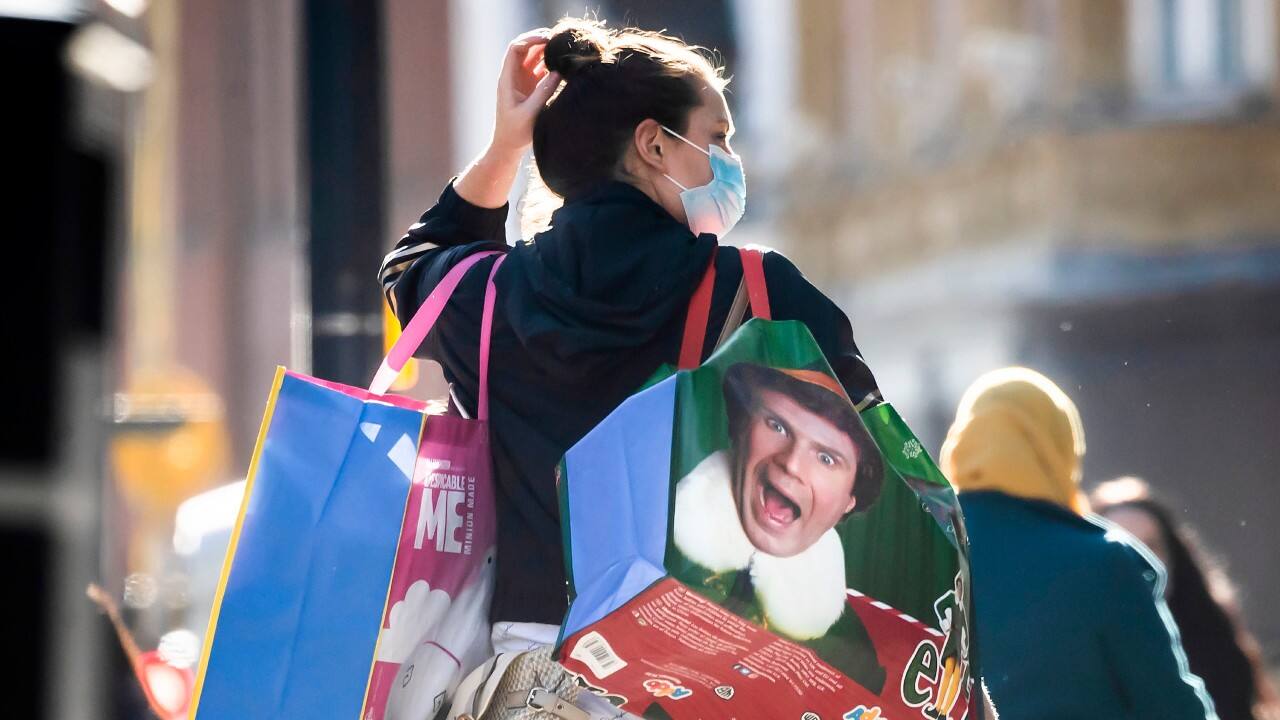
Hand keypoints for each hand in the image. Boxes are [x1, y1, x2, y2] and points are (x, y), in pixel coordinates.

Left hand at [490, 28, 560, 157]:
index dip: (530, 39)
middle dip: (539, 41)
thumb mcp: (530, 113)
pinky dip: (549, 64)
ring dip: (545, 52)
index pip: (515, 49)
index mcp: (507, 80)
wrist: (508, 147)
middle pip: (524, 49)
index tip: (547, 38)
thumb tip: (558, 72)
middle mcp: (513, 77)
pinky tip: (561, 65)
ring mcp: (521, 82)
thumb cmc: (515, 132)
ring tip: (562, 50)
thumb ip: (543, 92)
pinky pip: (539, 70)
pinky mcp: (529, 89)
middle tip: (558, 40)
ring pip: (532, 58)